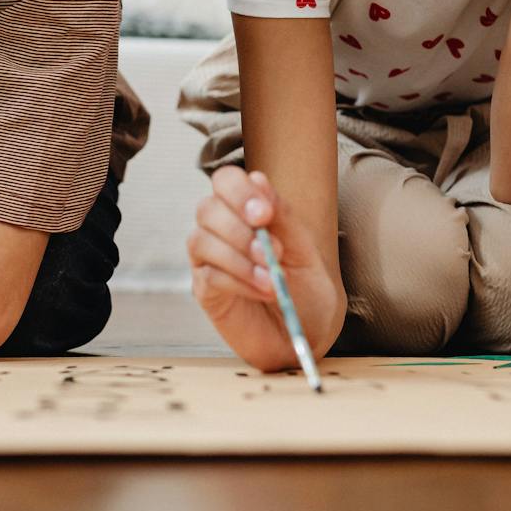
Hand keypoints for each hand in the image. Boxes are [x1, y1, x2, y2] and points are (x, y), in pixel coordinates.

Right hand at [187, 168, 342, 372]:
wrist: (309, 332)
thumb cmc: (307, 288)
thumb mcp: (304, 249)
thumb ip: (282, 215)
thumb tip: (257, 178)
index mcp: (247, 211)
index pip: (226, 181)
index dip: (239, 191)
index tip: (264, 214)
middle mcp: (222, 229)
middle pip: (207, 208)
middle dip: (239, 228)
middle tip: (272, 250)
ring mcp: (210, 259)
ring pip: (201, 240)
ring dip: (239, 257)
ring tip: (271, 277)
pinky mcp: (205, 289)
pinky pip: (208, 275)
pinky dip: (238, 281)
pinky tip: (263, 291)